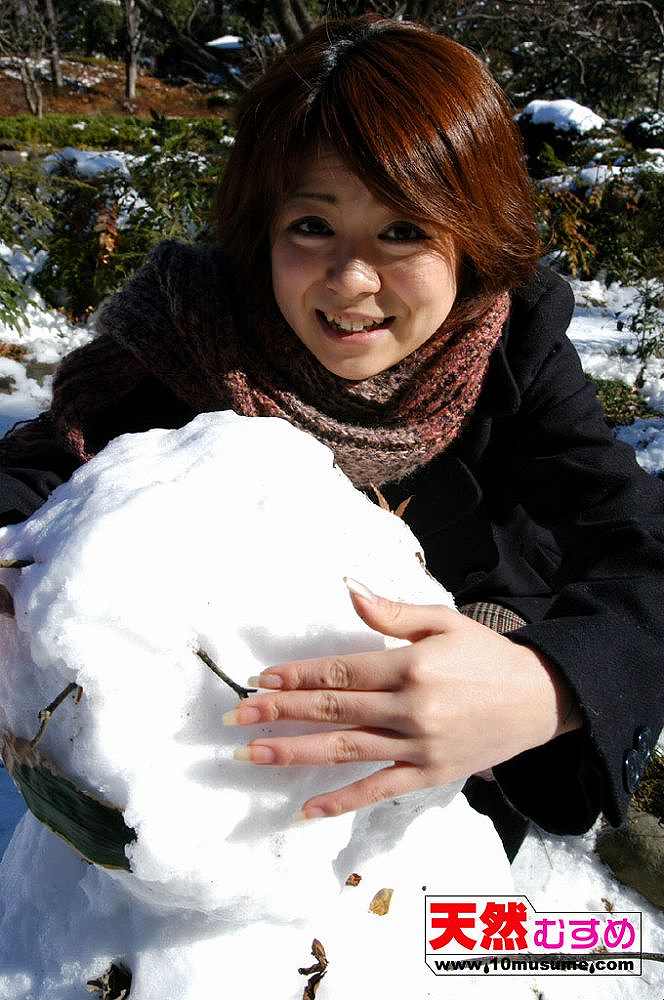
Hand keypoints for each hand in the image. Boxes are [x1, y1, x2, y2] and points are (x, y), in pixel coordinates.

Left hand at [224, 581, 582, 820]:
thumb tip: (347, 588)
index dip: (297, 676)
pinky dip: (341, 802)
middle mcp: (410, 709)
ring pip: (345, 751)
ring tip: (250, 755)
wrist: (539, 699)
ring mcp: (418, 747)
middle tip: (235, 716)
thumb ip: (392, 611)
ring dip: (293, 753)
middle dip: (279, 712)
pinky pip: (378, 790)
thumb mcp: (443, 622)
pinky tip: (304, 809)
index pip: (340, 672)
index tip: (261, 679)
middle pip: (333, 711)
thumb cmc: (486, 655)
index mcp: (410, 667)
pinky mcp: (428, 775)